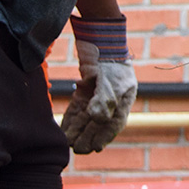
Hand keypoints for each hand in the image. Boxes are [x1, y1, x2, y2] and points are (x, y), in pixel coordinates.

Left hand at [60, 16, 137, 153]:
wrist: (101, 39)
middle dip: (88, 136)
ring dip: (78, 130)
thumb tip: (95, 118)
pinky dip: (72, 118)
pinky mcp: (85, 91)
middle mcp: (110, 100)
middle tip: (77, 149)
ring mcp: (97, 96)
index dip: (104, 137)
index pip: (113, 123)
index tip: (95, 148)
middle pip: (98, 123)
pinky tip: (65, 129)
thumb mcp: (111, 80)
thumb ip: (104, 100)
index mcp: (123, 100)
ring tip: (69, 142)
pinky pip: (78, 108)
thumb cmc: (110, 60)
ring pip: (86, 117)